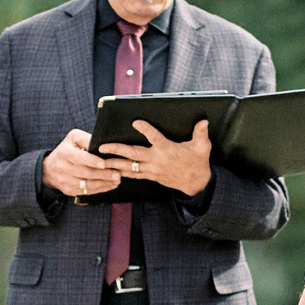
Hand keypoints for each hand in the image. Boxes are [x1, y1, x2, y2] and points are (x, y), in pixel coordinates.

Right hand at [43, 129, 122, 200]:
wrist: (50, 168)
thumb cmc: (67, 149)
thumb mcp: (74, 138)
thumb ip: (87, 140)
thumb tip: (101, 145)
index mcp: (64, 153)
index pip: (79, 158)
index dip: (92, 161)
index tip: (104, 163)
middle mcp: (62, 168)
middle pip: (85, 173)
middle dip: (103, 175)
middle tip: (117, 174)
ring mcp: (65, 181)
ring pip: (87, 185)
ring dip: (104, 183)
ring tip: (116, 180)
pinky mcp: (69, 191)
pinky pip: (86, 192)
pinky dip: (99, 189)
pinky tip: (109, 185)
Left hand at [99, 120, 213, 198]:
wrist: (196, 183)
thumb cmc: (198, 162)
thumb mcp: (202, 147)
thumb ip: (200, 133)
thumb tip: (203, 121)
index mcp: (167, 150)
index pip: (155, 137)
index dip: (145, 129)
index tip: (136, 122)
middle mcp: (157, 160)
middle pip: (133, 154)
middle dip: (117, 150)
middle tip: (103, 147)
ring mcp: (152, 170)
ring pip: (129, 166)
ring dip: (114, 163)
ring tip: (100, 161)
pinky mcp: (150, 176)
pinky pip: (133, 175)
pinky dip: (122, 172)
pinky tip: (111, 170)